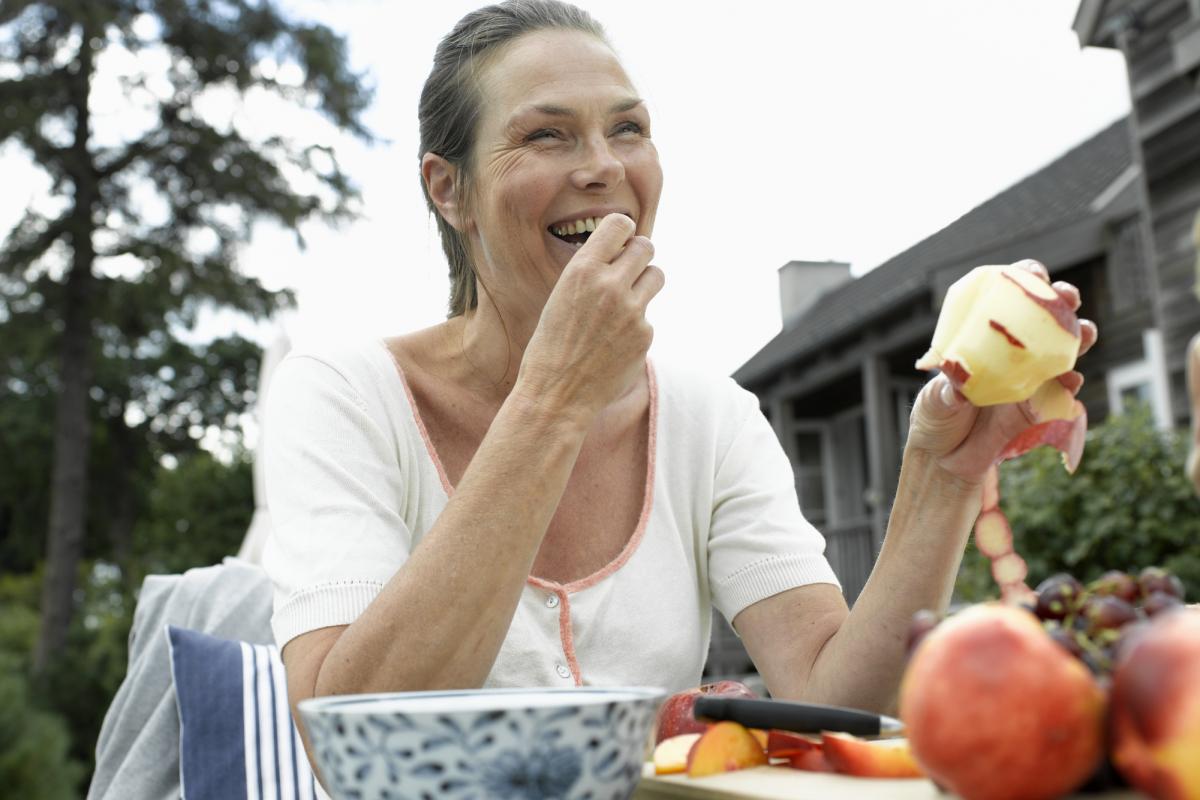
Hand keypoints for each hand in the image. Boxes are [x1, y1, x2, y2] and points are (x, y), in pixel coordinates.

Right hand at [516, 213, 663, 420]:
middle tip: (630, 268)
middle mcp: (610, 285)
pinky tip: (613, 344)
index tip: (621, 241)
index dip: (623, 231)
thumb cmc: (551, 345)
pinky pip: (648, 317)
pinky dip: (635, 326)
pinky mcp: (644, 336)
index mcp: (582, 270)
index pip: (620, 224)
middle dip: (639, 254)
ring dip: (645, 283)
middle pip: (646, 246)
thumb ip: (592, 274)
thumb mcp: (561, 296)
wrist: (556, 393)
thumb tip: (622, 256)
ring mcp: (632, 311)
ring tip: (625, 301)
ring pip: (656, 276)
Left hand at [904, 260, 1097, 482]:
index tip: (1034, 275)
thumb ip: (948, 389)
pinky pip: (1064, 392)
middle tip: (1067, 298)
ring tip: (1082, 334)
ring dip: (1078, 337)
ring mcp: (1032, 375)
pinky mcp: (1043, 405)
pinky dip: (1070, 384)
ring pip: (1064, 348)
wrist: (947, 460)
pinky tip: (1070, 381)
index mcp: (984, 336)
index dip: (1024, 279)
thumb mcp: (934, 401)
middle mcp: (1012, 350)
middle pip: (1045, 316)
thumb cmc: (935, 418)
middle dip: (1062, 301)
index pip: (1007, 296)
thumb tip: (959, 379)